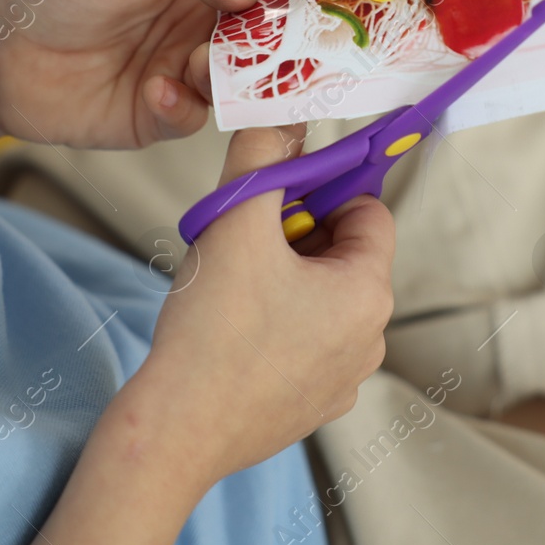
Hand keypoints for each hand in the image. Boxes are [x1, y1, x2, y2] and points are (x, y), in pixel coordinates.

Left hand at [0, 0, 257, 150]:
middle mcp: (201, 26)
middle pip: (262, 39)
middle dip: (272, 43)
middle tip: (273, 43)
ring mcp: (181, 72)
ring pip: (235, 84)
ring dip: (227, 76)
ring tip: (198, 62)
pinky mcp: (156, 117)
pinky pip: (191, 118)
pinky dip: (181, 107)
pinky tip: (156, 90)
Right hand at [0, 128, 392, 544]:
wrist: (176, 432)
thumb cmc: (211, 332)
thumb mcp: (236, 221)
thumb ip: (263, 155)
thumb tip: (279, 112)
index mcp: (367, 291)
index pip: (367, 210)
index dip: (321, 191)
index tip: (275, 195)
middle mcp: (369, 338)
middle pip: (344, 254)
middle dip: (296, 235)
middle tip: (243, 240)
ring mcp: (343, 380)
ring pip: (321, 298)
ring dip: (283, 278)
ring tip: (231, 286)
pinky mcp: (311, 407)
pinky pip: (304, 343)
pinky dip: (274, 325)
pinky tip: (231, 332)